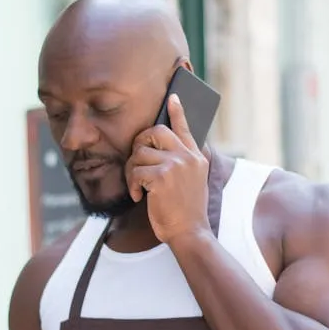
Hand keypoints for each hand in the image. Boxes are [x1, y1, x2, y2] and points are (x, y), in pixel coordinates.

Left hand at [126, 93, 208, 244]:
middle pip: (156, 132)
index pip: (185, 128)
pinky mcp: (161, 177)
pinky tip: (138, 196)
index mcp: (196, 157)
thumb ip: (184, 163)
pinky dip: (132, 185)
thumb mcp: (194, 182)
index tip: (173, 96)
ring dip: (132, 171)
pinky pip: (135, 171)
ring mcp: (175, 165)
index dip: (177, 111)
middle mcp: (187, 157)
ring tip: (138, 187)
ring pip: (140, 154)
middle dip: (139, 142)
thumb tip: (161, 149)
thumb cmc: (186, 211)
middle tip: (136, 158)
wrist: (189, 232)